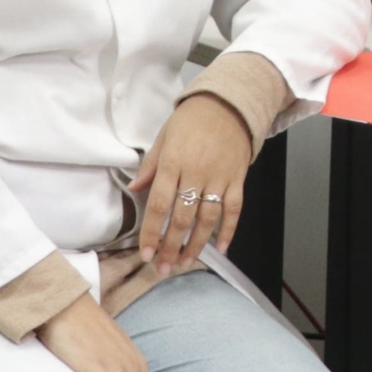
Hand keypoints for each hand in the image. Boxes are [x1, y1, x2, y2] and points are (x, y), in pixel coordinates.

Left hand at [131, 92, 254, 279]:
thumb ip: (151, 166)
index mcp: (173, 162)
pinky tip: (221, 248)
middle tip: (163, 268)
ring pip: (208, 219)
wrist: (228, 104)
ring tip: (185, 263)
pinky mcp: (237, 179)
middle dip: (171, 247)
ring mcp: (219, 177)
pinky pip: (234, 209)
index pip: (159, 205)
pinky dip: (229, 230)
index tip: (146, 254)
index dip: (152, 233)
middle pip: (182, 218)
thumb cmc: (191, 120)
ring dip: (196, 245)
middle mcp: (196, 173)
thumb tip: (134, 189)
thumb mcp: (164, 137)